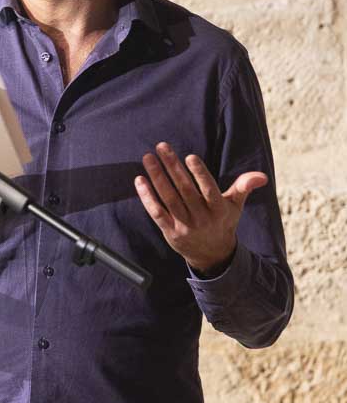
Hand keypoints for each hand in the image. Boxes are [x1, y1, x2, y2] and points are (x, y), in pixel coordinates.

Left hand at [134, 142, 267, 274]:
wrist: (212, 255)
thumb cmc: (223, 222)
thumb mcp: (236, 205)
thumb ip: (244, 187)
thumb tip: (261, 176)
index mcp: (219, 210)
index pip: (209, 190)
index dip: (199, 174)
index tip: (189, 156)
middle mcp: (201, 218)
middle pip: (185, 190)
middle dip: (172, 167)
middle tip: (162, 147)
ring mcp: (184, 226)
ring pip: (169, 199)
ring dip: (157, 178)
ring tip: (148, 158)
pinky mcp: (170, 232)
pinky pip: (157, 213)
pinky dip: (147, 198)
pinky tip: (140, 181)